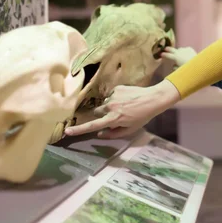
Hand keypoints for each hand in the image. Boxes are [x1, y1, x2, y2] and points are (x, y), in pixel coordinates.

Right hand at [64, 80, 179, 138]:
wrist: (153, 99)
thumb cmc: (142, 116)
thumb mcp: (130, 129)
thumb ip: (113, 133)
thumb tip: (99, 134)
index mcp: (114, 119)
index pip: (93, 126)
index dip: (79, 130)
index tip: (67, 131)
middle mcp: (111, 107)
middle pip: (97, 112)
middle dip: (103, 115)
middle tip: (116, 116)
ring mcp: (113, 96)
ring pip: (105, 104)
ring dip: (111, 106)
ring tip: (125, 106)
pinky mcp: (117, 88)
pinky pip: (111, 95)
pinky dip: (116, 98)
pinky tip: (127, 99)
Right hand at [160, 46, 196, 69]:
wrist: (197, 64)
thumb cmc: (188, 68)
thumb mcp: (180, 70)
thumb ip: (175, 68)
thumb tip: (173, 66)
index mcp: (175, 57)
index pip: (167, 55)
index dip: (164, 55)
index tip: (161, 54)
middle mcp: (179, 52)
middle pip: (172, 49)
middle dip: (168, 49)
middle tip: (165, 48)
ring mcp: (184, 49)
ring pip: (179, 49)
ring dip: (178, 51)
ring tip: (179, 54)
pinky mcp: (189, 48)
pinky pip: (186, 49)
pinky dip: (185, 51)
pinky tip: (187, 54)